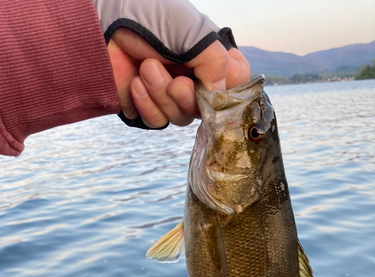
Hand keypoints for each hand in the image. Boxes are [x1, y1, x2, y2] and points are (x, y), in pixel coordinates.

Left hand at [108, 28, 249, 127]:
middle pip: (205, 112)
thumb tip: (218, 98)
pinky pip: (156, 122)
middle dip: (187, 97)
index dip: (226, 93)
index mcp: (212, 60)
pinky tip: (136, 83)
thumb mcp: (194, 34)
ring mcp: (171, 96)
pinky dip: (146, 104)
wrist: (106, 22)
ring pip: (179, 119)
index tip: (210, 83)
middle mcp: (195, 80)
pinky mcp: (148, 106)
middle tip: (175, 81)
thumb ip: (216, 64)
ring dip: (162, 95)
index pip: (235, 87)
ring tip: (147, 68)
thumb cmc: (152, 18)